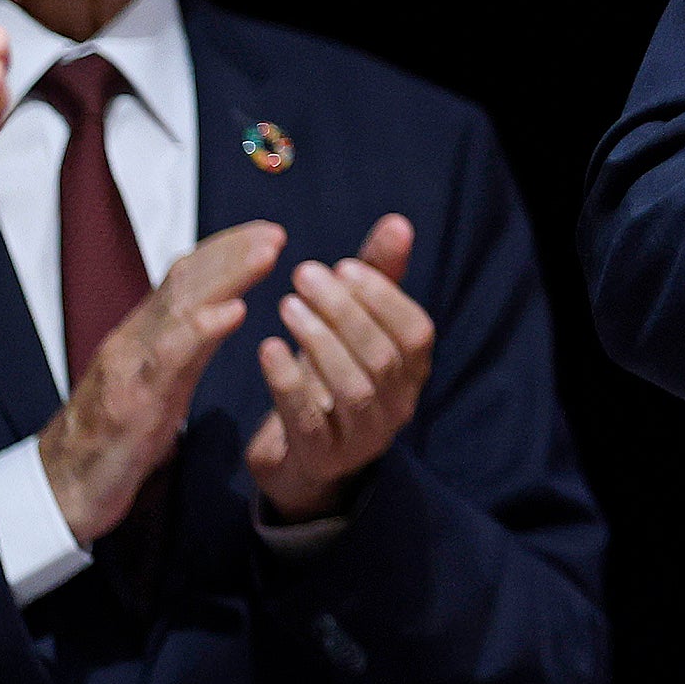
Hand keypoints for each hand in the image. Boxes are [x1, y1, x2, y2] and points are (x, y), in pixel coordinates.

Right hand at [39, 222, 286, 542]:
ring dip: (227, 276)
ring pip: (179, 309)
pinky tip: (233, 312)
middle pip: (184, 283)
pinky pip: (167, 360)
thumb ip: (184, 348)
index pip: (183, 280)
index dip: (224, 252)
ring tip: (266, 253)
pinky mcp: (130, 404)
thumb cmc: (114, 440)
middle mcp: (133, 342)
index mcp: (142, 337)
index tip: (265, 233)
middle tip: (274, 232)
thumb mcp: (158, 385)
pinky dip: (201, 330)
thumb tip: (221, 313)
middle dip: (232, 253)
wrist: (60, 491)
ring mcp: (129, 369)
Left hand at [244, 214, 437, 520]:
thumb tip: (398, 222)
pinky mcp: (320, 458)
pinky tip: (268, 347)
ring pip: (352, 387)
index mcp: (413, 373)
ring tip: (285, 305)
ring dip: (319, 341)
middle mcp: (397, 407)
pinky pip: (308, 419)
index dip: (383, 297)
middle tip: (303, 276)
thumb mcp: (356, 329)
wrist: (300, 461)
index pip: (417, 332)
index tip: (341, 265)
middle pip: (382, 356)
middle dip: (343, 311)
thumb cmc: (332, 378)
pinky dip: (288, 381)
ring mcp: (362, 437)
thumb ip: (377, 278)